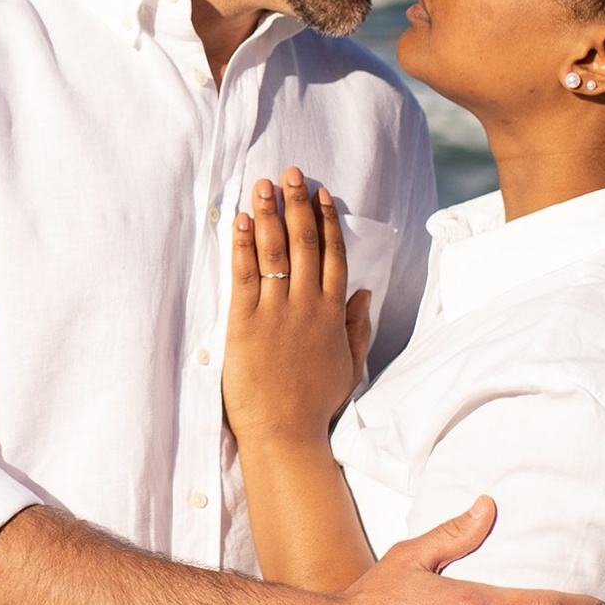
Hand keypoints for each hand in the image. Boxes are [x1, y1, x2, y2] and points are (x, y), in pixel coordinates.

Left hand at [224, 170, 373, 449]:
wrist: (284, 432)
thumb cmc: (315, 403)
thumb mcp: (349, 364)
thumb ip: (357, 326)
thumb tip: (364, 292)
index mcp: (333, 313)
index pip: (333, 255)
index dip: (326, 220)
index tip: (321, 194)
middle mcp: (306, 305)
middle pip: (305, 242)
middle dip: (297, 204)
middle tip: (291, 172)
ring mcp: (276, 312)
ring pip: (275, 250)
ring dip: (268, 213)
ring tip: (263, 184)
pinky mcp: (245, 321)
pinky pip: (245, 273)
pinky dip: (243, 244)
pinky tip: (240, 220)